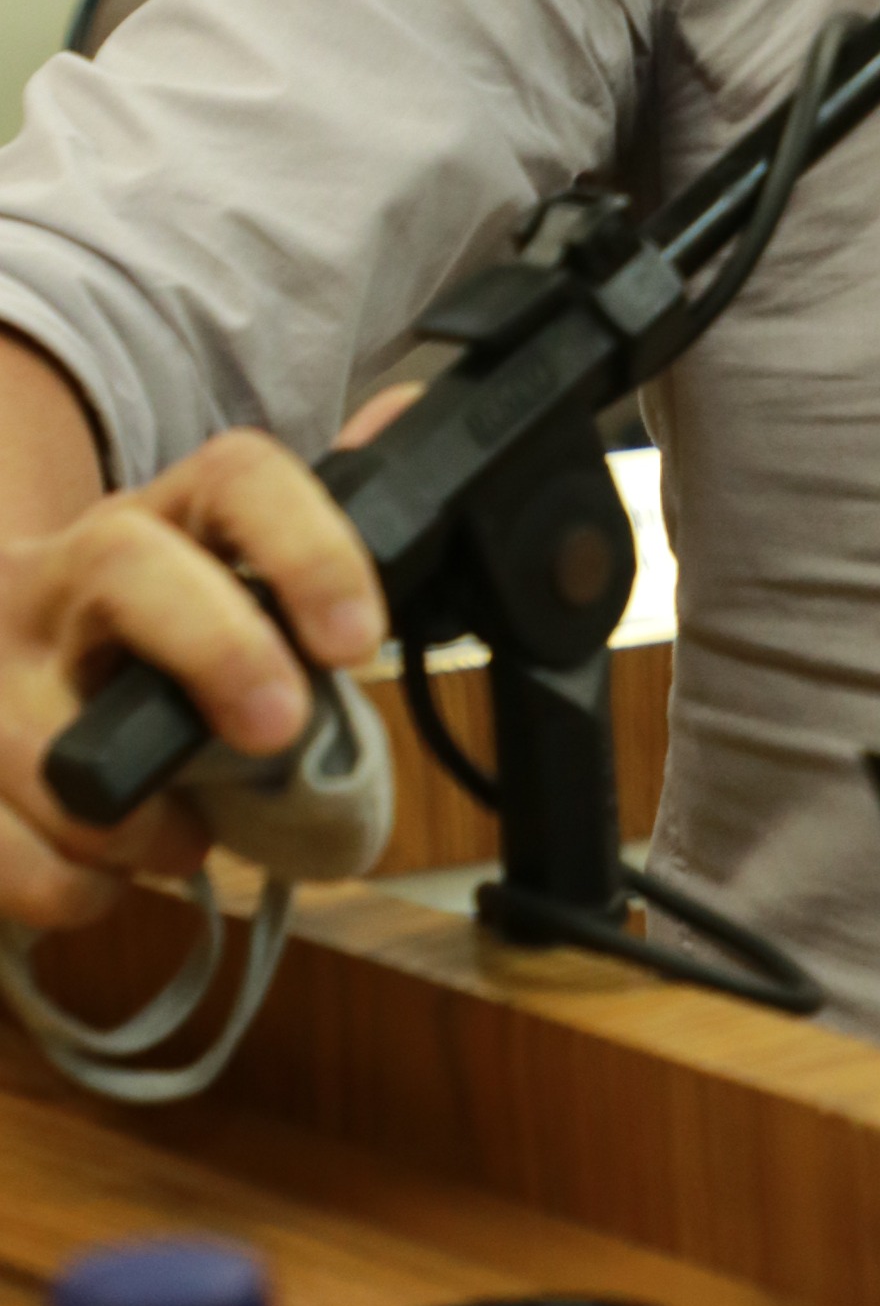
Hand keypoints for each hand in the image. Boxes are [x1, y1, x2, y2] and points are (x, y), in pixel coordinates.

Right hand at [0, 432, 383, 933]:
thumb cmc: (136, 633)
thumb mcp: (208, 574)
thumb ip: (309, 522)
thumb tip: (410, 422)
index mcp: (152, 520)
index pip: (236, 477)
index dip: (307, 546)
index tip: (358, 639)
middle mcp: (57, 578)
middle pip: (126, 563)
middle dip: (217, 646)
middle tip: (279, 728)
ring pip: (43, 738)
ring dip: (133, 817)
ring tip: (183, 835)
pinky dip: (62, 883)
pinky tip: (98, 876)